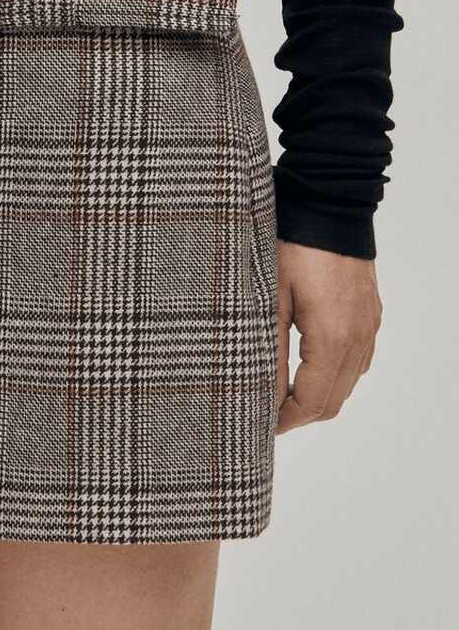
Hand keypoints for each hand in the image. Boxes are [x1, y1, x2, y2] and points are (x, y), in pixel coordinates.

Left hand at [275, 239, 380, 434]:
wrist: (329, 205)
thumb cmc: (293, 246)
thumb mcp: (270, 299)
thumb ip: (271, 353)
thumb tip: (265, 397)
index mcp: (333, 338)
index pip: (313, 403)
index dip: (286, 421)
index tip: (260, 425)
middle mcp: (358, 338)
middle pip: (333, 401)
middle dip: (301, 415)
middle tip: (266, 414)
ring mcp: (368, 326)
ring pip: (347, 383)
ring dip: (317, 397)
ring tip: (280, 394)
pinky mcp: (369, 315)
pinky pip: (357, 360)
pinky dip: (334, 376)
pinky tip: (306, 368)